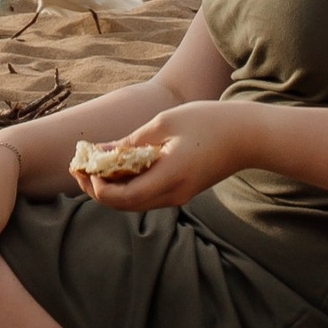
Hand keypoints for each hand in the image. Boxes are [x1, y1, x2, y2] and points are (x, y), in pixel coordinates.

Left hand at [70, 102, 248, 211]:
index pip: (122, 197)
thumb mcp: (165, 123)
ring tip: (93, 164)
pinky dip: (128, 184)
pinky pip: (148, 195)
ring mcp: (179, 196)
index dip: (96, 186)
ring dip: (111, 187)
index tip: (83, 165)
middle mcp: (173, 195)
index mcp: (168, 178)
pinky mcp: (182, 190)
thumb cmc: (208, 122)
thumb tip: (102, 151)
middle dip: (97, 189)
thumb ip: (133, 141)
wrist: (248, 136)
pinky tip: (118, 165)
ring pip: (135, 202)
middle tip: (79, 167)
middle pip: (124, 205)